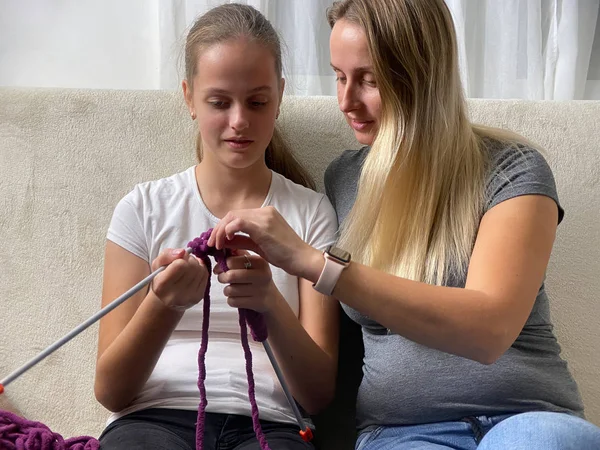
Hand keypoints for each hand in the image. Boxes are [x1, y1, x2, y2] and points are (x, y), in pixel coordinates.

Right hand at [150, 248, 208, 310]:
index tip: (177, 259)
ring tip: (187, 268)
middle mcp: (175, 294)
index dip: (181, 258)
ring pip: (201, 270)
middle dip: (189, 260)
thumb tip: (182, 252)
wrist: (166, 297)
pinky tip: (193, 273)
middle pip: (193, 267)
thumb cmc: (160, 278)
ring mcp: (188, 297)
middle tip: (183, 262)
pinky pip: (205, 276)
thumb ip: (166, 255)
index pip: (180, 265)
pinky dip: (201, 270)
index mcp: (161, 285)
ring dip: (196, 264)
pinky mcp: (198, 297)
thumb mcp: (156, 264)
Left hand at [207, 206, 321, 279]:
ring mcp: (264, 217)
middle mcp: (264, 211)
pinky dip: (228, 230)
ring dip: (221, 231)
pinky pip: (239, 223)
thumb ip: (243, 240)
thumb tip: (224, 240)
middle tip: (211, 244)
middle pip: (232, 214)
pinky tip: (226, 241)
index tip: (215, 241)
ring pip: (233, 217)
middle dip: (218, 228)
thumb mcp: (259, 245)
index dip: (223, 227)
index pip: (237, 215)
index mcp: (265, 214)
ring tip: (216, 246)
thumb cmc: (284, 255)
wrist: (301, 259)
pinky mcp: (263, 226)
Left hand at [214, 251, 279, 313]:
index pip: (231, 261)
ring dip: (227, 290)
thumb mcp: (252, 262)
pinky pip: (232, 301)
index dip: (221, 265)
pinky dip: (231, 300)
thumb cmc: (256, 277)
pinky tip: (238, 297)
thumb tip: (220, 251)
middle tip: (223, 278)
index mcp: (259, 262)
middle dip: (221, 278)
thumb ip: (237, 254)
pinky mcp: (256, 303)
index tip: (219, 268)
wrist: (271, 298)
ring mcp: (259, 290)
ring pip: (229, 290)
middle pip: (230, 276)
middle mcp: (261, 275)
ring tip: (233, 288)